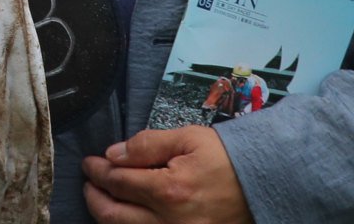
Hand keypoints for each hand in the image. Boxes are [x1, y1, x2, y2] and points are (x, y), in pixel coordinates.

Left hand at [83, 126, 251, 223]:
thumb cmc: (228, 160)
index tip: (90, 163)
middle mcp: (169, 222)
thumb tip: (114, 154)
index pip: (118, 182)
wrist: (263, 186)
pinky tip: (126, 215)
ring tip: (102, 198)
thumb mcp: (189, 139)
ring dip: (107, 216)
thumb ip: (148, 144)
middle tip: (89, 182)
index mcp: (169, 191)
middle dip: (94, 197)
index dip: (98, 171)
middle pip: (113, 216)